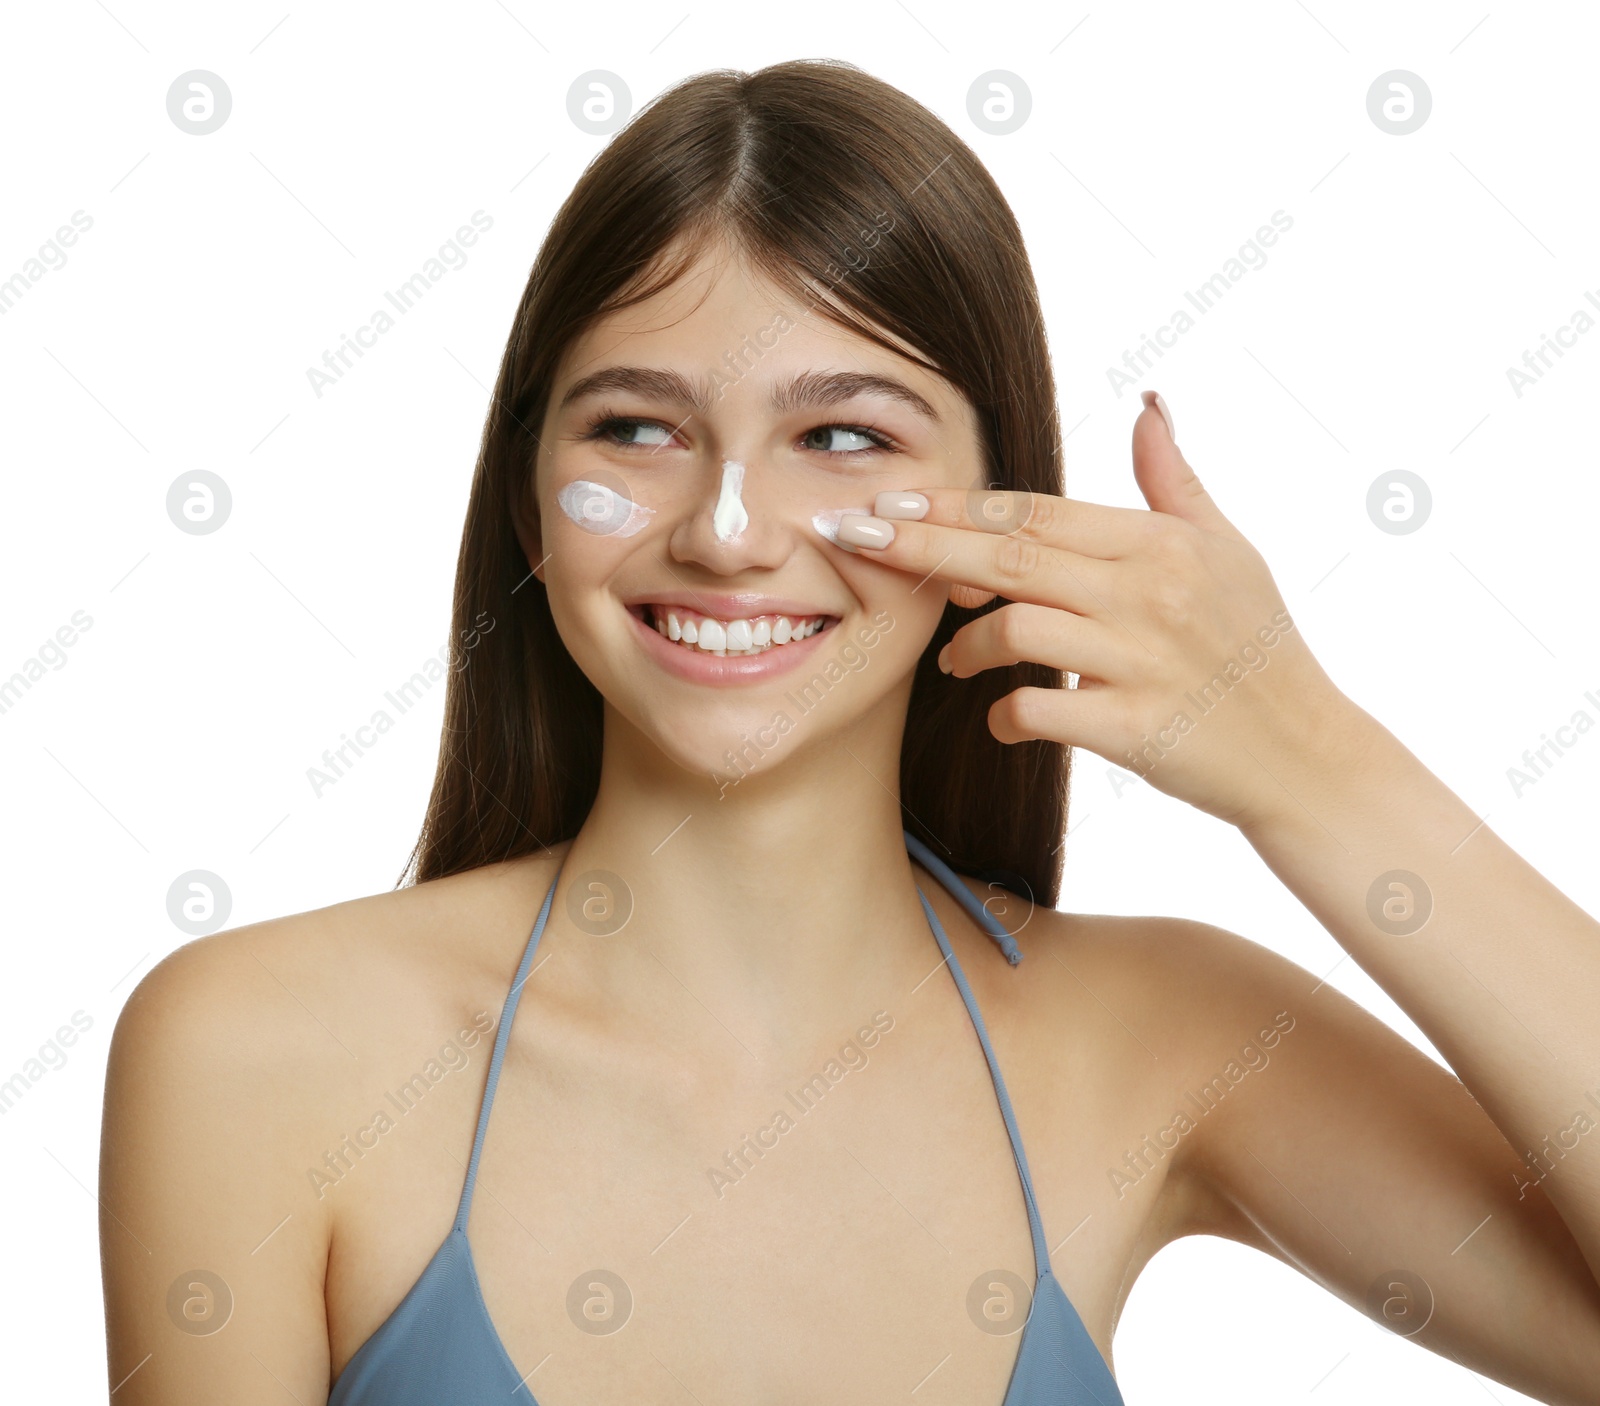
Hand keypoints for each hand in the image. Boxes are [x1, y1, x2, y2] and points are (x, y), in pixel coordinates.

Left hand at [834, 391, 1364, 827]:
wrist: (1305, 753)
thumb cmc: (1259, 645)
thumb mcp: (1228, 547)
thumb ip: (1173, 478)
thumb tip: (1148, 405)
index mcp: (1159, 543)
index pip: (1035, 512)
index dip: (956, 507)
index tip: (890, 503)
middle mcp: (1148, 594)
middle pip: (1008, 559)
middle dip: (920, 547)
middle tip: (853, 540)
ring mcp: (1140, 662)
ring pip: (1015, 632)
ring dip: (965, 647)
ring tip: (953, 659)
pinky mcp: (1134, 731)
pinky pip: (1039, 712)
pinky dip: (1005, 715)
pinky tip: (1002, 716)